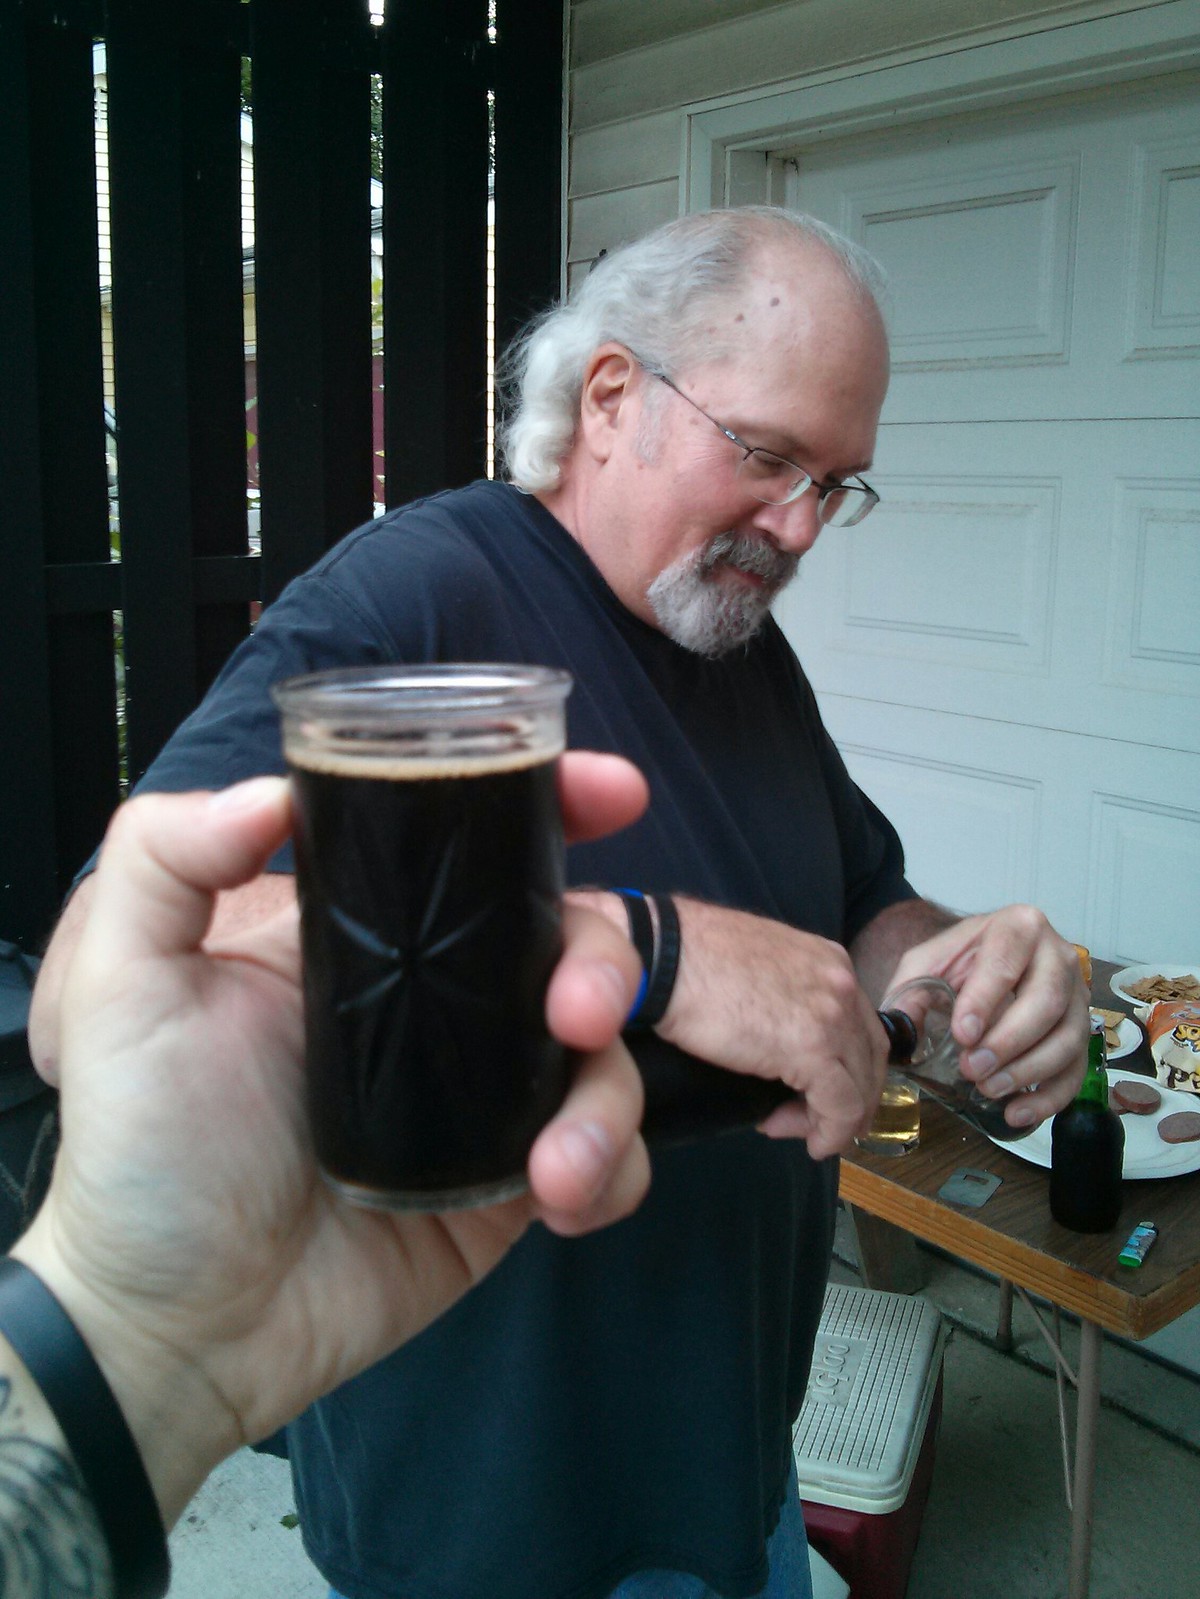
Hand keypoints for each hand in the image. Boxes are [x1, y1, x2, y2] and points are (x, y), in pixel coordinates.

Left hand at [11, 756, 649, 1523]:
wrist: (181, 1325)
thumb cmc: (147, 1145)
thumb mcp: (124, 984)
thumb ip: (165, 858)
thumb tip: (276, 792)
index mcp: (367, 939)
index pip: (474, 851)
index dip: (553, 806)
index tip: (613, 793)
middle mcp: (441, 1003)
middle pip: (570, 941)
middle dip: (605, 960)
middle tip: (580, 1012)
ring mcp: (484, 1095)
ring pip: (604, 1052)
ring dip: (610, 1093)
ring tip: (554, 1163)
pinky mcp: (512, 1185)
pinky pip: (608, 1155)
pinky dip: (611, 1167)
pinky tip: (556, 1197)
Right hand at [653, 900, 887, 1158]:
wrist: (667, 955)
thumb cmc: (692, 957)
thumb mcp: (757, 968)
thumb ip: (783, 996)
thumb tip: (777, 1042)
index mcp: (830, 961)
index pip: (860, 1024)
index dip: (848, 1065)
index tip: (816, 1090)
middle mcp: (842, 985)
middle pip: (870, 1056)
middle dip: (852, 1097)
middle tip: (820, 1122)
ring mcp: (832, 1016)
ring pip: (860, 1086)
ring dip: (835, 1120)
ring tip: (798, 1132)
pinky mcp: (812, 1049)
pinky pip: (840, 1107)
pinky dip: (830, 1133)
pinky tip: (812, 1144)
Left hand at [887, 904, 1087, 1128]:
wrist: (988, 960)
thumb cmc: (960, 961)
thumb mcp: (928, 963)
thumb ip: (910, 990)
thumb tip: (900, 1030)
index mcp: (1019, 927)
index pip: (1006, 962)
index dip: (985, 1000)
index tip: (963, 1033)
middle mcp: (1059, 956)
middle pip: (1046, 1002)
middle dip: (1008, 1042)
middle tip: (971, 1068)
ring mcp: (1078, 995)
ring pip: (1068, 1038)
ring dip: (1028, 1071)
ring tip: (988, 1090)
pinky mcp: (1083, 1032)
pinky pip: (1078, 1069)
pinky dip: (1050, 1098)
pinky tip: (1016, 1113)